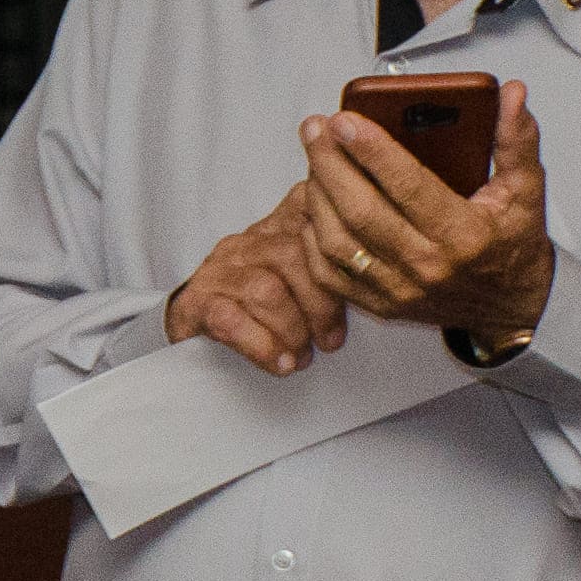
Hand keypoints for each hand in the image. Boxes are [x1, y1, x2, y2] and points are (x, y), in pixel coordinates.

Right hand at [163, 187, 351, 377]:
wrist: (192, 318)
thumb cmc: (261, 300)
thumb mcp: (299, 271)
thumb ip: (334, 263)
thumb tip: (388, 282)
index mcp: (277, 225)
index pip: (313, 216)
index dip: (341, 251)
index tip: (364, 291)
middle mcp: (246, 242)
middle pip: (291, 256)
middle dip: (320, 305)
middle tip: (331, 342)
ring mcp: (218, 271)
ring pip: (264, 290)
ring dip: (292, 330)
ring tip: (303, 357)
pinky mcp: (197, 303)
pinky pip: (230, 320)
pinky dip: (261, 346)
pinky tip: (280, 364)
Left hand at [301, 82, 553, 336]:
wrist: (511, 307)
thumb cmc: (514, 245)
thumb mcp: (527, 190)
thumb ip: (516, 140)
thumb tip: (511, 94)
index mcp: (464, 234)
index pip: (409, 187)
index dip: (373, 152)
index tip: (345, 120)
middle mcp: (427, 265)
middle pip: (361, 212)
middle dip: (330, 165)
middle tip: (316, 128)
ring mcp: (399, 289)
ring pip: (337, 241)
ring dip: (317, 195)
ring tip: (314, 157)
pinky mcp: (379, 304)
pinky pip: (329, 273)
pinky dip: (312, 236)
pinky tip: (312, 202)